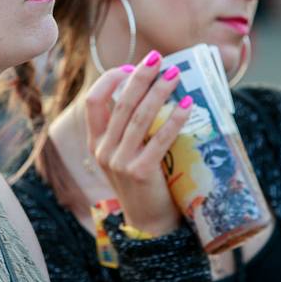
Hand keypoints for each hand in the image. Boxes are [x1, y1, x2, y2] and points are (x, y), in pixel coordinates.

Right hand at [85, 50, 191, 235]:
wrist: (149, 224)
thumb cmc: (142, 182)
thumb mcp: (123, 154)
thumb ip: (126, 128)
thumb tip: (147, 89)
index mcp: (95, 143)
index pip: (94, 101)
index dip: (111, 80)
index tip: (132, 67)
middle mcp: (103, 151)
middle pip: (120, 103)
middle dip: (140, 77)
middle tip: (158, 58)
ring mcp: (119, 162)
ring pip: (138, 117)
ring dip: (159, 92)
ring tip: (175, 75)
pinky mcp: (139, 173)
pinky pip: (158, 139)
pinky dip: (174, 119)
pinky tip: (186, 105)